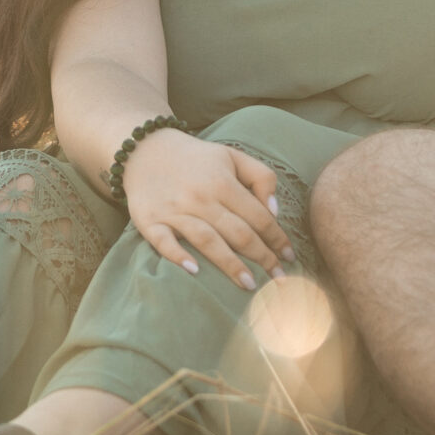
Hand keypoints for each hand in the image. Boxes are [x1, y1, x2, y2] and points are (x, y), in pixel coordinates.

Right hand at [120, 129, 293, 288]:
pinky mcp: (150, 221)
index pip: (259, 217)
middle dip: (262, 258)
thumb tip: (274, 211)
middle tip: (278, 280)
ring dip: (230, 265)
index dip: (277, 239)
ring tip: (249, 285)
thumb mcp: (233, 156)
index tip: (290, 257)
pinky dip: (178, 256)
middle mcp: (201, 197)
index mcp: (223, 182)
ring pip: (207, 240)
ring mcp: (174, 211)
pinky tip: (194, 272)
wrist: (144, 149)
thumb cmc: (196, 159)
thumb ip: (261, 177)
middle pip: (238, 233)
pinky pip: (164, 242)